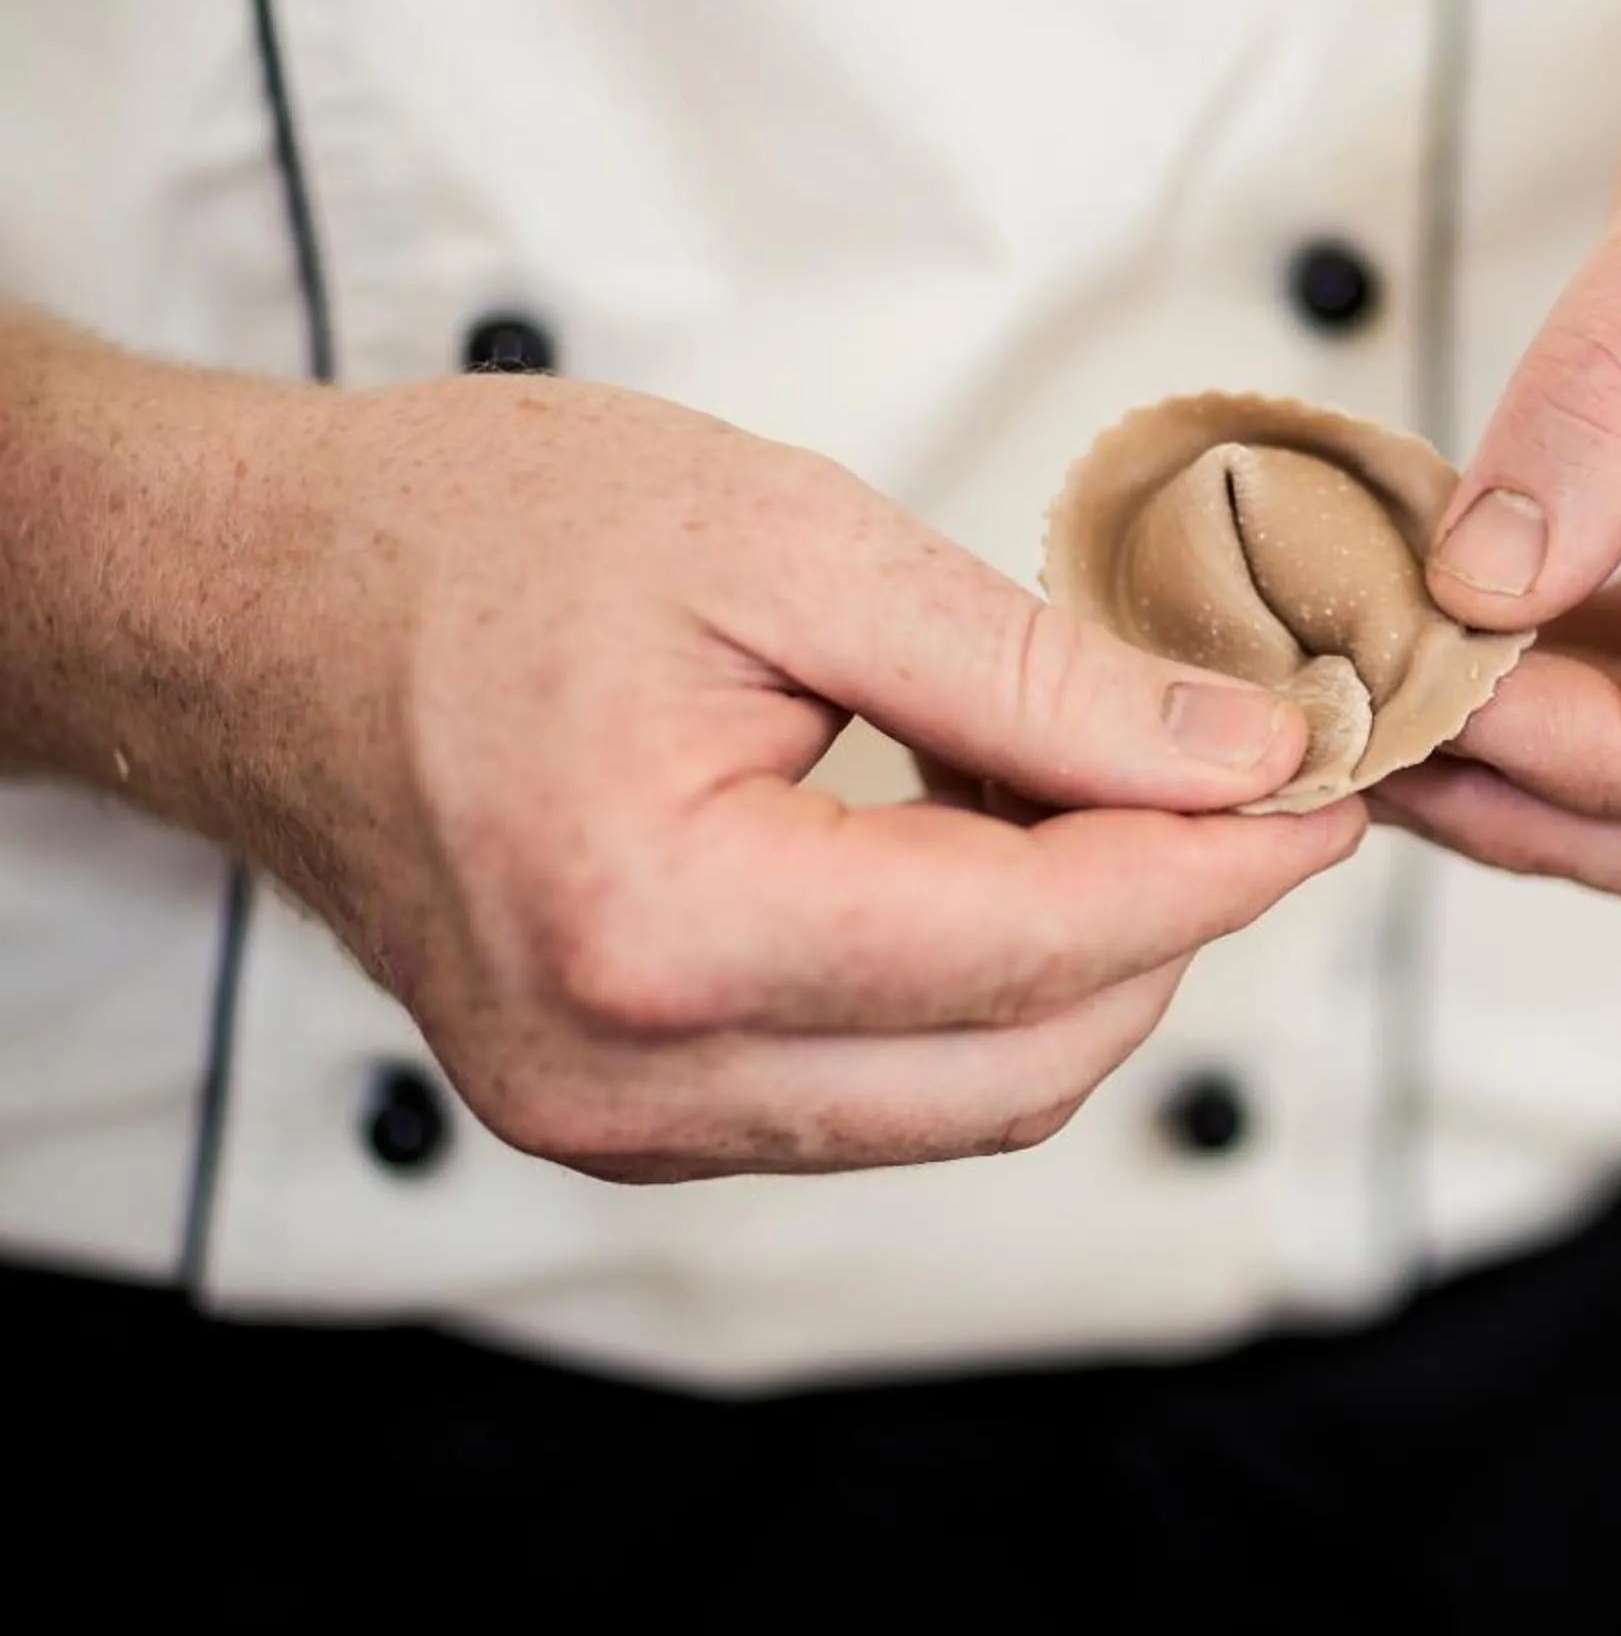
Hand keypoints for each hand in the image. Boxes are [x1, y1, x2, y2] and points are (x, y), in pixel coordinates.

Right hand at [179, 374, 1359, 1177]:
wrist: (253, 605)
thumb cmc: (473, 540)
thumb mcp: (787, 544)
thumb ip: (1035, 675)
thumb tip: (1237, 754)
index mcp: (665, 921)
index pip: (1039, 943)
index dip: (1219, 867)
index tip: (1328, 789)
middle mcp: (634, 1074)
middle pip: (1027, 1060)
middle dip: (1171, 923)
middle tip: (1241, 775)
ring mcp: (616, 1119)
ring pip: (965, 1099)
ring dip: (1076, 959)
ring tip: (1082, 779)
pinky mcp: (618, 1113)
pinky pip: (873, 1093)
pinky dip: (971, 986)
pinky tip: (973, 841)